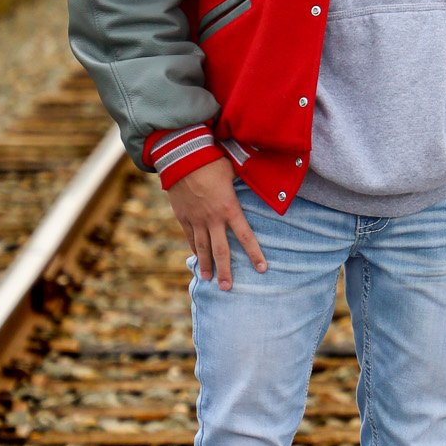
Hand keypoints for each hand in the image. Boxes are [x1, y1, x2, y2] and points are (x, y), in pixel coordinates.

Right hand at [165, 157, 266, 289]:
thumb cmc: (211, 160)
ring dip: (206, 265)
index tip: (262, 268)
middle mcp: (212, 218)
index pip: (245, 236)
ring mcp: (195, 219)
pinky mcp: (182, 216)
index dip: (255, 254)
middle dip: (225, 271)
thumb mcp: (234, 170)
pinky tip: (197, 258)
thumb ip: (245, 182)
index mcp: (229, 208)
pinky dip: (194, 248)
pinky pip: (190, 237)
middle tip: (228, 288)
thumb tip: (264, 180)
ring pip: (202, 248)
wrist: (181, 156)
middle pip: (220, 251)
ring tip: (209, 280)